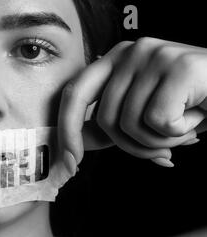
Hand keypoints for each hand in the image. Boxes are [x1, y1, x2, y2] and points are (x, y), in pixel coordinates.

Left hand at [57, 37, 206, 173]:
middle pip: (101, 114)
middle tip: (131, 161)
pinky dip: (175, 135)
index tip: (65, 162)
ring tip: (181, 131)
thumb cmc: (190, 103)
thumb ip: (111, 126)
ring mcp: (152, 56)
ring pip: (129, 125)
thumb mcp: (142, 115)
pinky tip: (194, 119)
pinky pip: (157, 122)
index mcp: (114, 59)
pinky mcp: (176, 67)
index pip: (74, 94)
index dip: (65, 132)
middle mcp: (128, 51)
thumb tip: (73, 150)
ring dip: (155, 143)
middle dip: (115, 146)